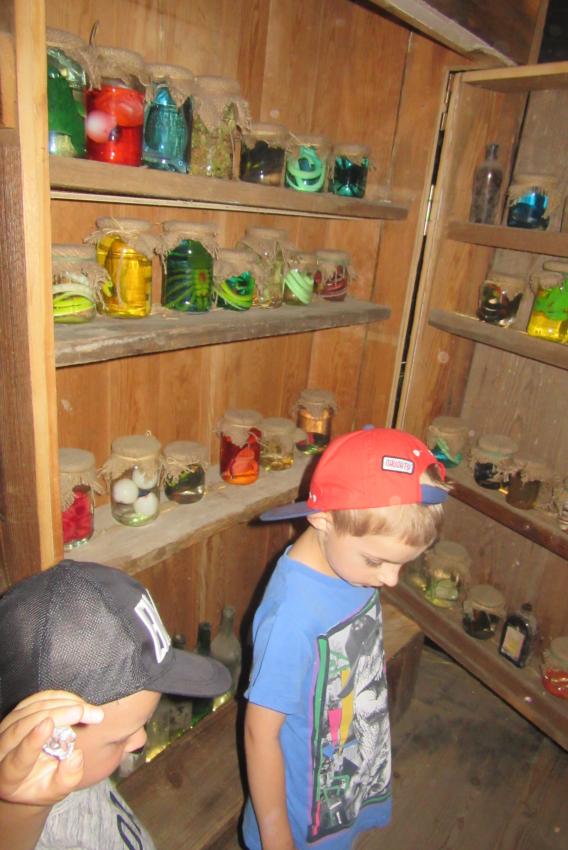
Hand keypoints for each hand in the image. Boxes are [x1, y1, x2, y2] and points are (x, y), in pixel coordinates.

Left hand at [0, 691, 103, 807]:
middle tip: (86, 713)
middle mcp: (2, 748)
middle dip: (58, 714)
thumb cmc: (42, 784)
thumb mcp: (56, 790)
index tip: (49, 724)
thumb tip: (76, 755)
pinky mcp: (18, 711)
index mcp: (9, 775)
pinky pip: (39, 698)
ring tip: (88, 710)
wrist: (31, 773)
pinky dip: (60, 697)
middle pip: (25, 725)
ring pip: (33, 707)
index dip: (32, 741)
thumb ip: (67, 778)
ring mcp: (7, 726)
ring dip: (64, 703)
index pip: (18, 757)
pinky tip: (78, 703)